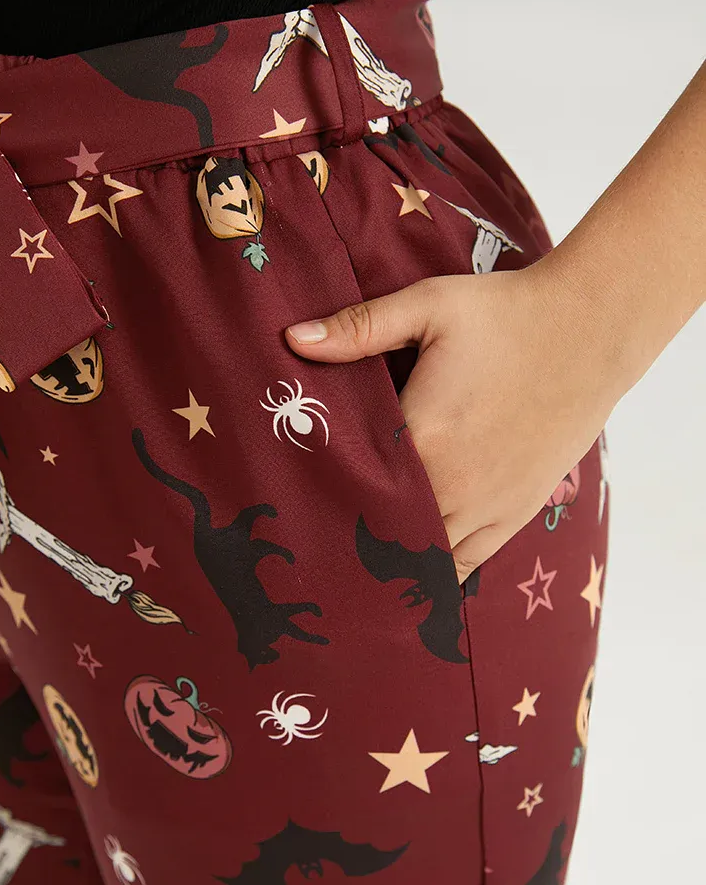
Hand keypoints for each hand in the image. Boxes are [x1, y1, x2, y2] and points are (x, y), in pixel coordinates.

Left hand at [284, 264, 620, 584]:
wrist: (590, 330)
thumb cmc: (506, 314)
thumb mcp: (429, 306)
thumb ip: (359, 327)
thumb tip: (293, 339)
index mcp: (421, 439)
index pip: (352, 488)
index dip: (321, 499)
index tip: (294, 508)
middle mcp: (451, 486)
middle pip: (384, 533)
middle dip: (351, 538)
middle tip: (315, 545)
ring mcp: (485, 506)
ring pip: (423, 557)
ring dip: (392, 560)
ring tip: (357, 568)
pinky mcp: (514, 513)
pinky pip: (466, 562)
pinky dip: (437, 571)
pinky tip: (413, 577)